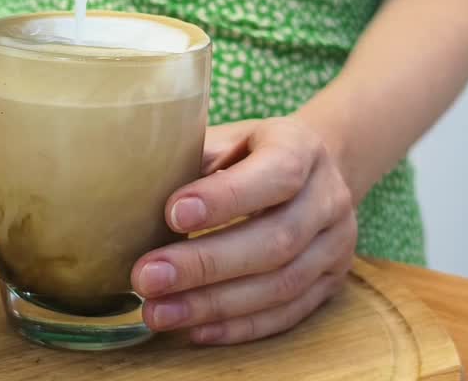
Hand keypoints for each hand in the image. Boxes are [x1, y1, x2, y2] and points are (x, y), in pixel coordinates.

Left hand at [132, 116, 357, 344]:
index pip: (276, 174)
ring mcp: (335, 245)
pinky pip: (287, 315)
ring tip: (158, 313)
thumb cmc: (250, 152)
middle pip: (276, 240)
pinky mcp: (329, 284)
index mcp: (301, 148)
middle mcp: (327, 197)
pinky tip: (195, 330)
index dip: (226, 199)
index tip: (172, 214)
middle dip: (206, 264)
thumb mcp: (226, 137)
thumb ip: (193, 158)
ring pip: (281, 285)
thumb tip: (132, 188)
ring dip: (214, 305)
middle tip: (147, 277)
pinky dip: (238, 327)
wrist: (315, 168)